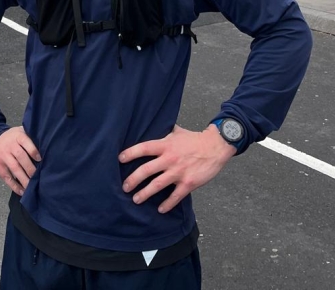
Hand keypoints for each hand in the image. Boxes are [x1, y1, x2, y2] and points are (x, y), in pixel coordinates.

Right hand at [0, 126, 40, 195]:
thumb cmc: (13, 138)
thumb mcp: (21, 133)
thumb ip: (30, 139)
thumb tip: (45, 151)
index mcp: (17, 135)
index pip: (25, 141)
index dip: (33, 150)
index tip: (40, 159)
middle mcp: (9, 144)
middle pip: (21, 156)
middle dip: (30, 168)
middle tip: (38, 177)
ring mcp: (2, 155)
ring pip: (15, 168)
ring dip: (24, 179)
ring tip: (31, 187)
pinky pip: (7, 177)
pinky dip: (15, 186)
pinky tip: (22, 191)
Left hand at [118, 124, 234, 212]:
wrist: (215, 147)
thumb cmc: (194, 139)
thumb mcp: (176, 131)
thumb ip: (163, 132)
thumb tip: (151, 126)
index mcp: (166, 145)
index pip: (144, 148)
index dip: (130, 153)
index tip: (120, 159)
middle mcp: (169, 158)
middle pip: (146, 170)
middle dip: (133, 179)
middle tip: (124, 187)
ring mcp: (179, 172)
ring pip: (157, 185)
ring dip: (145, 194)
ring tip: (136, 199)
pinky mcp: (188, 183)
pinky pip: (175, 196)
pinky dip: (167, 204)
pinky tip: (160, 209)